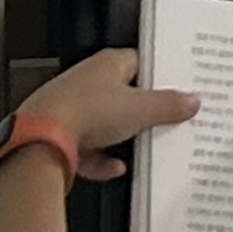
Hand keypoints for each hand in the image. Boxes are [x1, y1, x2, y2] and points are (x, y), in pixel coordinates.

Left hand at [26, 47, 198, 176]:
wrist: (40, 140)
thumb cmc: (88, 111)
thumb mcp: (139, 109)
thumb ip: (167, 106)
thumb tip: (193, 100)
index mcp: (108, 63)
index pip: (141, 61)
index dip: (161, 75)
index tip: (181, 89)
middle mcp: (89, 81)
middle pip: (124, 94)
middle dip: (144, 110)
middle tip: (170, 120)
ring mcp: (72, 108)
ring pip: (106, 122)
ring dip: (123, 136)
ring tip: (146, 147)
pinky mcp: (60, 135)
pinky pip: (88, 148)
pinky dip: (102, 160)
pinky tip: (116, 169)